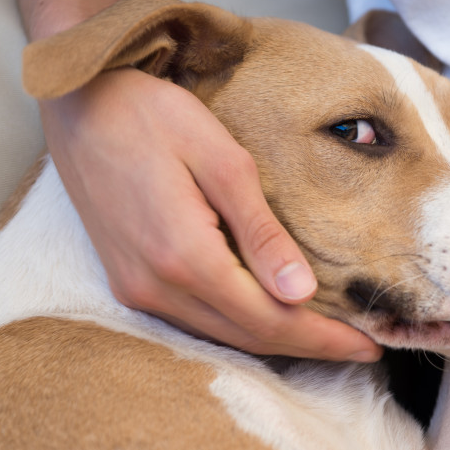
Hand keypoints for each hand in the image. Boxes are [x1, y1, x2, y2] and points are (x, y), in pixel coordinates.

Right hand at [40, 67, 381, 361]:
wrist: (79, 103)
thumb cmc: (152, 116)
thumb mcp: (221, 161)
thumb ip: (261, 231)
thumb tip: (301, 292)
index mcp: (183, 256)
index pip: (268, 320)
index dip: (322, 338)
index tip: (370, 344)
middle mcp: (155, 286)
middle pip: (247, 336)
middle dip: (308, 346)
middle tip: (361, 346)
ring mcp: (136, 287)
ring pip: (221, 333)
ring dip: (275, 339)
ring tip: (326, 334)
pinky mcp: (128, 279)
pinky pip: (195, 319)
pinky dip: (240, 323)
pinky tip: (269, 312)